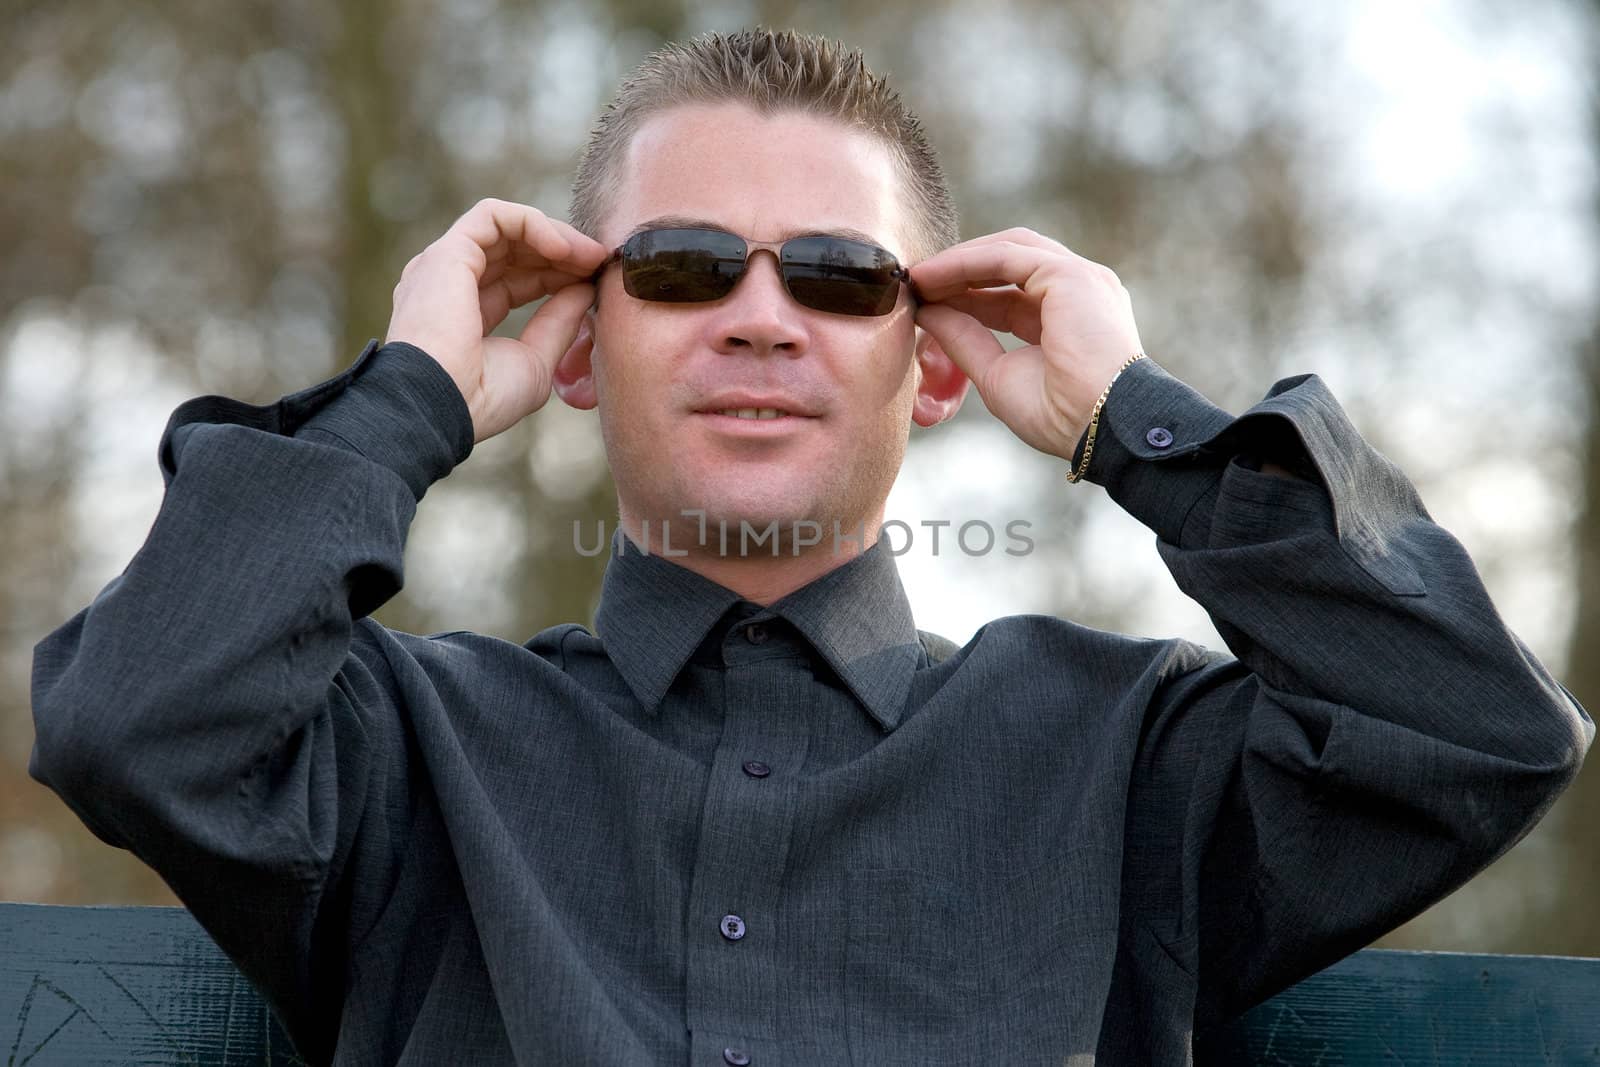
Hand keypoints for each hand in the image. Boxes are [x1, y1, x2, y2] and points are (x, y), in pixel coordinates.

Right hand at [386, 198, 608, 442]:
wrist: (442, 406)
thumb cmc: (482, 399)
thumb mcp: (535, 362)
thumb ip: (558, 323)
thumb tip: (584, 291)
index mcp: (463, 315)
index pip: (518, 281)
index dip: (559, 276)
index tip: (595, 282)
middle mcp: (448, 284)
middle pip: (514, 252)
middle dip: (562, 254)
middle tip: (600, 262)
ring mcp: (444, 266)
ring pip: (506, 229)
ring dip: (554, 236)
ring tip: (590, 255)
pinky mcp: (447, 251)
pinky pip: (494, 216)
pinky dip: (533, 224)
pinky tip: (564, 249)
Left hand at [910, 228, 1144, 460]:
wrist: (1100, 426)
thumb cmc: (1059, 415)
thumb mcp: (996, 374)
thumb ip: (964, 339)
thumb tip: (927, 313)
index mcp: (1069, 316)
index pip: (1008, 293)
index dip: (965, 294)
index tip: (925, 302)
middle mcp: (1078, 290)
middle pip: (1009, 262)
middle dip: (960, 270)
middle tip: (917, 284)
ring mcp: (1078, 277)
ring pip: (1007, 251)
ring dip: (959, 261)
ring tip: (919, 278)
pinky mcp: (1069, 274)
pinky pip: (1005, 257)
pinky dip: (965, 262)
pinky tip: (933, 276)